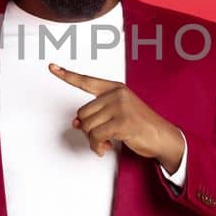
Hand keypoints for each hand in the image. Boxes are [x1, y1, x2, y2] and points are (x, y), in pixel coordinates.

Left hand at [49, 63, 185, 171]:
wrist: (163, 137)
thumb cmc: (140, 126)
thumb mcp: (118, 115)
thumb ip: (97, 115)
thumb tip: (75, 124)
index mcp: (115, 88)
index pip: (87, 81)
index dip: (67, 75)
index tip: (52, 68)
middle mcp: (117, 94)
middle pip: (83, 113)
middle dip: (89, 129)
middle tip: (100, 138)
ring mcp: (120, 107)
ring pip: (88, 126)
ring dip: (93, 140)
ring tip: (106, 143)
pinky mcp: (122, 122)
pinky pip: (96, 136)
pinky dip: (98, 146)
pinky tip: (107, 148)